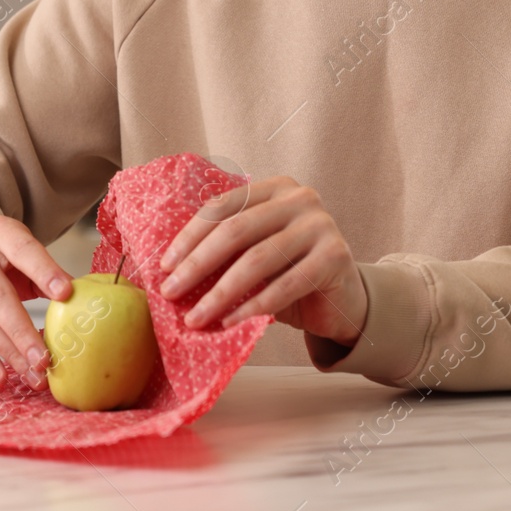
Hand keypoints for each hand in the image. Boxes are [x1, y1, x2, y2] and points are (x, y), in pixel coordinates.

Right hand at [0, 209, 73, 389]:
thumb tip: (79, 297)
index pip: (24, 251)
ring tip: (32, 375)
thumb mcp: (16, 244)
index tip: (65, 294)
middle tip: (45, 359)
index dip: (44, 272)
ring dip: (8, 354)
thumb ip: (44, 269)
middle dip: (22, 332)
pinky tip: (1, 376)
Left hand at [157, 175, 367, 345]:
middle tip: (171, 292)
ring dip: (220, 293)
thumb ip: (228, 250)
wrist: (344, 299)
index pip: (222, 206)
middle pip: (235, 231)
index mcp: (274, 188)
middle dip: (197, 264)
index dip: (190, 236)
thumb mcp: (257, 253)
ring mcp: (320, 225)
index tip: (165, 266)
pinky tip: (230, 322)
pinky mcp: (335, 257)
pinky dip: (253, 308)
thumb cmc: (290, 274)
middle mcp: (299, 199)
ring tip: (196, 317)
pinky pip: (285, 286)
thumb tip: (172, 270)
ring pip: (257, 260)